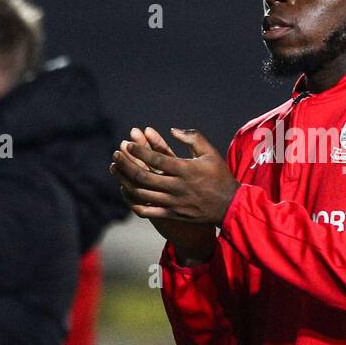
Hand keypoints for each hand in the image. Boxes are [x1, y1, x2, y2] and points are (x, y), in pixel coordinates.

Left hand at [110, 125, 237, 253]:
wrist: (229, 206)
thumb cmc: (220, 176)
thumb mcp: (210, 153)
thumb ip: (192, 138)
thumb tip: (172, 130)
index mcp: (186, 169)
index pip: (156, 159)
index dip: (139, 151)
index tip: (128, 144)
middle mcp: (177, 187)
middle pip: (143, 176)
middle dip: (126, 164)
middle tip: (116, 154)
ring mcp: (173, 202)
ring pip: (141, 193)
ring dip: (124, 180)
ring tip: (116, 169)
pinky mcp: (172, 214)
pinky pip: (146, 210)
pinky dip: (132, 201)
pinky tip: (126, 190)